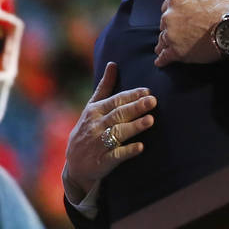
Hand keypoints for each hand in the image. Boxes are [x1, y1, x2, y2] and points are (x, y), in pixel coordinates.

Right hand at [62, 62, 154, 201]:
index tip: (147, 91)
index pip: (115, 101)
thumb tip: (113, 63)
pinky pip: (116, 156)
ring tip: (150, 120)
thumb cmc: (87, 130)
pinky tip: (140, 147)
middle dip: (135, 107)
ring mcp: (99, 144)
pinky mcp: (103, 161)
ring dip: (134, 126)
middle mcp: (96, 126)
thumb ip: (104, 87)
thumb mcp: (92, 108)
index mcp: (95, 111)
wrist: (74, 165)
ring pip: (118, 133)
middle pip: (118, 114)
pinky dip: (128, 151)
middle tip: (153, 101)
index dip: (131, 96)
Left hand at [154, 0, 228, 66]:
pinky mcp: (176, 52)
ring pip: (162, 41)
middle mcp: (169, 17)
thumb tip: (190, 8)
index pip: (166, 9)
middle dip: (170, 30)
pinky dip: (162, 60)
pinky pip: (164, 57)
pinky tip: (160, 62)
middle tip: (177, 35)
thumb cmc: (224, 13)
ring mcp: (171, 35)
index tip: (175, 21)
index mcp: (176, 1)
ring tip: (162, 50)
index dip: (172, 15)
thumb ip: (191, 3)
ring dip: (163, 45)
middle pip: (164, 25)